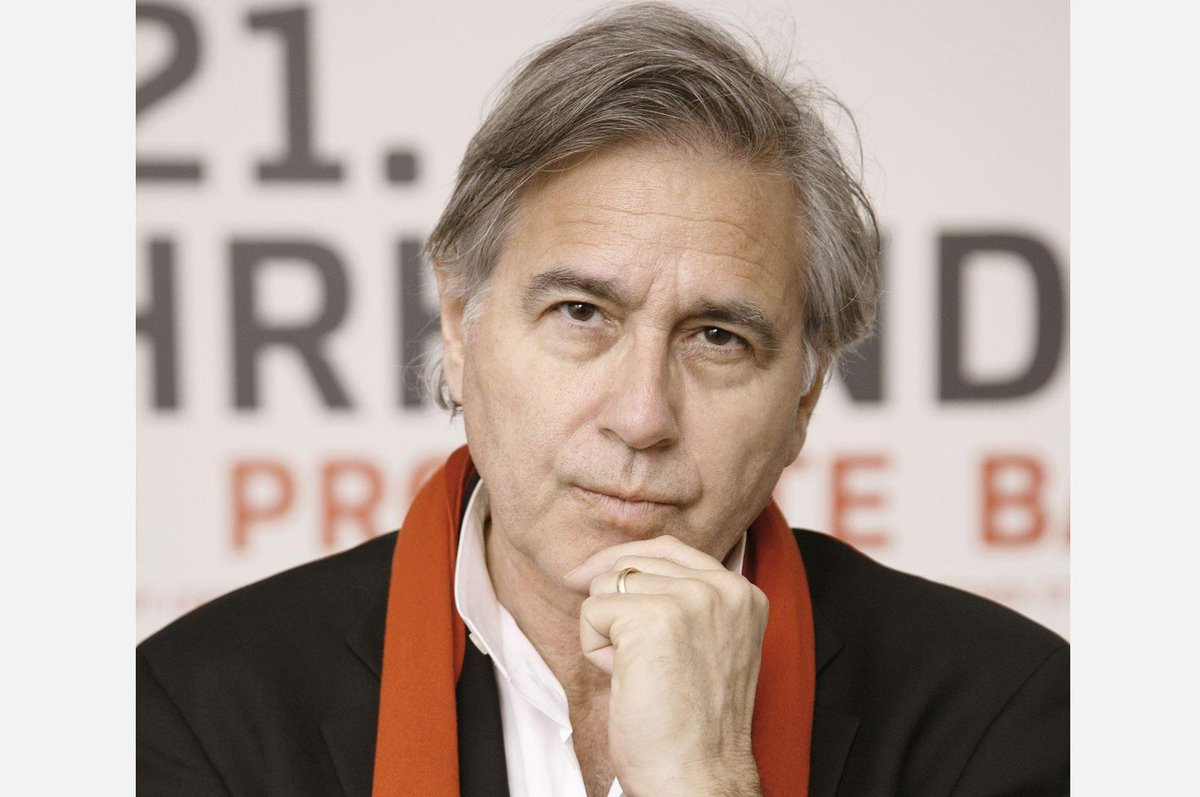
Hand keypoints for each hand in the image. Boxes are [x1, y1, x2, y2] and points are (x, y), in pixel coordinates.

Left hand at [563, 535, 767, 796]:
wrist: (698, 777)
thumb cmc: (691, 724)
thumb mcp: (703, 645)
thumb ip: (679, 601)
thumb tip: (609, 565)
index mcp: (743, 593)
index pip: (669, 548)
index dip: (625, 562)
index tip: (589, 577)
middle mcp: (724, 588)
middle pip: (634, 559)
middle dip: (614, 603)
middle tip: (630, 657)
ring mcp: (692, 599)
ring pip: (609, 583)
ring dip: (606, 631)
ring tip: (637, 673)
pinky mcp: (654, 617)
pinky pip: (592, 611)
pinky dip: (594, 649)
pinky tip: (625, 680)